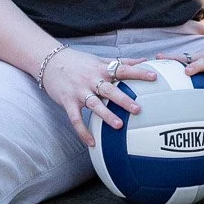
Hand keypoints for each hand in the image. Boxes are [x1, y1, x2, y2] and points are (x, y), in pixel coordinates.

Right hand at [43, 50, 157, 145]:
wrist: (48, 61)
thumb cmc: (78, 62)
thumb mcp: (99, 59)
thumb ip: (121, 62)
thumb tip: (144, 61)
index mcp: (101, 69)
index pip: (123, 69)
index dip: (138, 73)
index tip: (154, 78)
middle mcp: (91, 79)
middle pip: (110, 90)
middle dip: (124, 100)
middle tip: (138, 109)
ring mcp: (79, 91)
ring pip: (94, 105)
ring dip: (106, 115)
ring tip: (119, 125)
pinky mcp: (67, 102)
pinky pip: (75, 119)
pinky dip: (83, 131)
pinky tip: (91, 143)